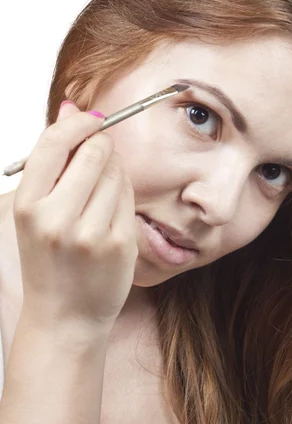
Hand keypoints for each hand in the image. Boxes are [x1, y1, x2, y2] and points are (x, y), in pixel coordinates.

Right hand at [13, 101, 137, 334]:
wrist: (64, 317)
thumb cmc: (49, 260)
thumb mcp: (37, 210)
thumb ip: (54, 158)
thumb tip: (70, 106)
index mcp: (29, 206)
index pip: (56, 143)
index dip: (79, 123)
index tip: (93, 119)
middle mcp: (57, 219)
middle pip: (95, 152)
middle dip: (101, 145)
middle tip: (99, 155)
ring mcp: (92, 233)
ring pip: (118, 171)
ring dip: (114, 170)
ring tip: (99, 195)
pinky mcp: (120, 243)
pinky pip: (130, 196)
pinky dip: (124, 193)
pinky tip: (110, 211)